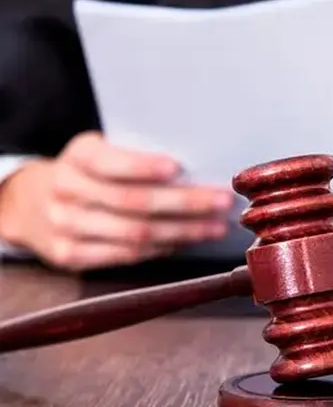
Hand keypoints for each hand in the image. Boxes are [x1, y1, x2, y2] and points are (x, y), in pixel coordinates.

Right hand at [0, 131, 233, 271]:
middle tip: (221, 202)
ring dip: (183, 232)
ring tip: (216, 227)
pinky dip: (162, 249)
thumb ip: (140, 156)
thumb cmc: (94, 173)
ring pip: (134, 234)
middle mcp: (66, 189)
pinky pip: (125, 255)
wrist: (36, 202)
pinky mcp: (69, 255)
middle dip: (184, 203)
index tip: (177, 167)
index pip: (109, 162)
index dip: (142, 166)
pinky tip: (187, 242)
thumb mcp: (106, 151)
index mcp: (78, 156)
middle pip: (132, 202)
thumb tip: (202, 169)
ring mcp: (65, 225)